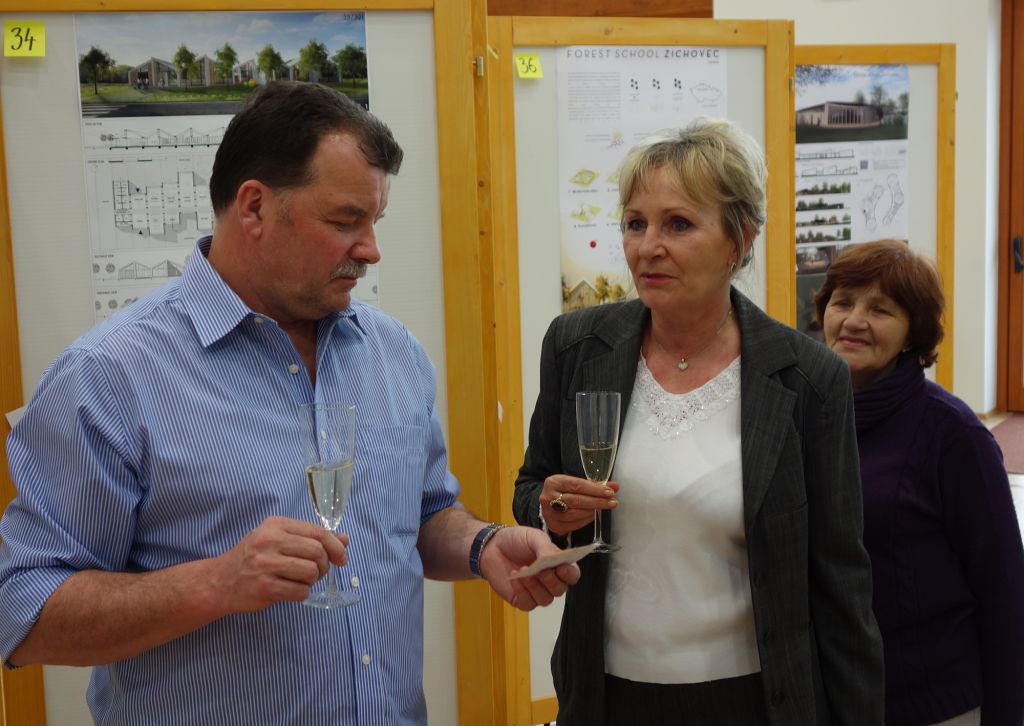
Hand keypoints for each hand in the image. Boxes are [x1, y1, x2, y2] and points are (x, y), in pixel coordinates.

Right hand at [206, 516, 348, 613]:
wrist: (219, 582)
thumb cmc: (253, 559)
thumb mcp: (278, 540)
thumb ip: (310, 538)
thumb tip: (344, 539)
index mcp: (275, 525)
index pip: (317, 532)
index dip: (335, 545)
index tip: (342, 557)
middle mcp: (269, 541)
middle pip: (317, 551)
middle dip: (324, 565)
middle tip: (316, 572)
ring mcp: (266, 564)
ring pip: (311, 572)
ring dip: (313, 580)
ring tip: (301, 581)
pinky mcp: (265, 587)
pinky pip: (300, 591)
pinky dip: (302, 593)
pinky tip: (291, 591)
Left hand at [479, 526, 580, 610]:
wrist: (493, 547)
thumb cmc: (517, 541)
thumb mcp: (533, 537)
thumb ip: (545, 547)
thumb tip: (552, 558)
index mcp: (558, 564)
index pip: (572, 575)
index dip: (570, 574)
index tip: (561, 567)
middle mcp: (551, 581)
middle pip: (560, 590)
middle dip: (551, 581)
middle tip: (541, 570)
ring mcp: (537, 592)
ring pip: (545, 599)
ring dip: (535, 586)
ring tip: (523, 571)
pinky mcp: (522, 600)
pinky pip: (528, 603)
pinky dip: (522, 591)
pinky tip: (515, 578)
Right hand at [540, 474, 618, 536]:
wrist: (548, 505)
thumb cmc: (565, 492)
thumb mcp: (576, 484)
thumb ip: (595, 485)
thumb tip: (615, 486)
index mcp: (554, 482)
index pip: (577, 485)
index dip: (594, 489)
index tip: (610, 492)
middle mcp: (548, 497)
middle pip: (576, 500)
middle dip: (597, 501)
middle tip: (612, 502)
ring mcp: (550, 513)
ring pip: (575, 514)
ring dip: (592, 511)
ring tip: (603, 508)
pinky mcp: (554, 525)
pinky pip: (574, 524)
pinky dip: (586, 520)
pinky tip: (593, 515)